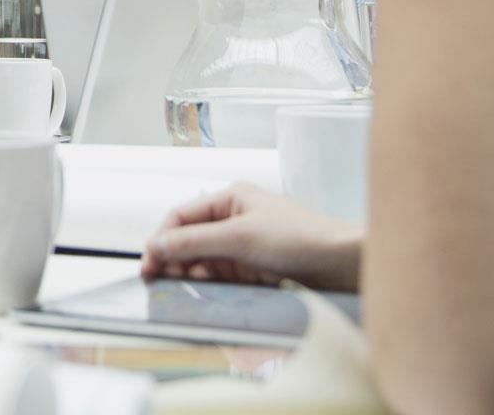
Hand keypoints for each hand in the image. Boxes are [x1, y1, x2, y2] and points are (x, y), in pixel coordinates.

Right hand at [140, 183, 362, 291]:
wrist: (345, 265)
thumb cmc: (300, 238)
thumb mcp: (241, 237)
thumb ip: (195, 242)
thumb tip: (157, 245)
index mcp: (230, 199)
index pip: (183, 217)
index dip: (162, 238)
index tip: (148, 261)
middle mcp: (235, 220)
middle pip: (192, 240)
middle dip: (172, 258)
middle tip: (155, 281)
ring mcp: (246, 247)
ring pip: (205, 261)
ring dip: (189, 274)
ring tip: (176, 291)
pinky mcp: (257, 271)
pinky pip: (223, 277)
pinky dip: (209, 286)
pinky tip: (201, 295)